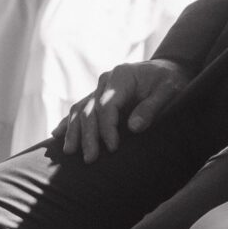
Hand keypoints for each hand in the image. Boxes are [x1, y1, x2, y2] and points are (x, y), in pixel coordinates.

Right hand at [52, 59, 188, 162]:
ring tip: (69, 152)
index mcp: (121, 76)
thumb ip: (152, 107)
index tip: (113, 148)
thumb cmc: (170, 80)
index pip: (107, 106)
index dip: (107, 128)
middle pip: (90, 110)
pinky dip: (69, 122)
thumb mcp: (169, 91)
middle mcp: (105, 80)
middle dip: (88, 136)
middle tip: (90, 159)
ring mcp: (99, 88)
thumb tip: (134, 127)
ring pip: (80, 110)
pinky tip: (57, 134)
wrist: (167, 69)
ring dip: (74, 131)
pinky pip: (80, 108)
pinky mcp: (98, 96)